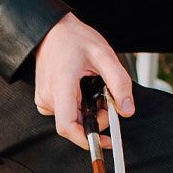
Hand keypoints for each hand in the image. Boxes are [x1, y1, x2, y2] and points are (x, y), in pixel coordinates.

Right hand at [32, 13, 136, 149]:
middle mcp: (48, 96)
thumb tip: (127, 110)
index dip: (88, 139)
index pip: (68, 127)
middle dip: (97, 118)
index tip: (106, 141)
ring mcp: (45, 99)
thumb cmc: (75, 39)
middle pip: (76, 125)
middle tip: (107, 97)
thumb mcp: (104, 55)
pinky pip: (67, 113)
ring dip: (90, 112)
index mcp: (61, 85)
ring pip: (73, 120)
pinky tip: (84, 90)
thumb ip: (119, 83)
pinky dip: (80, 108)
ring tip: (95, 88)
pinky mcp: (45, 100)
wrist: (53, 31)